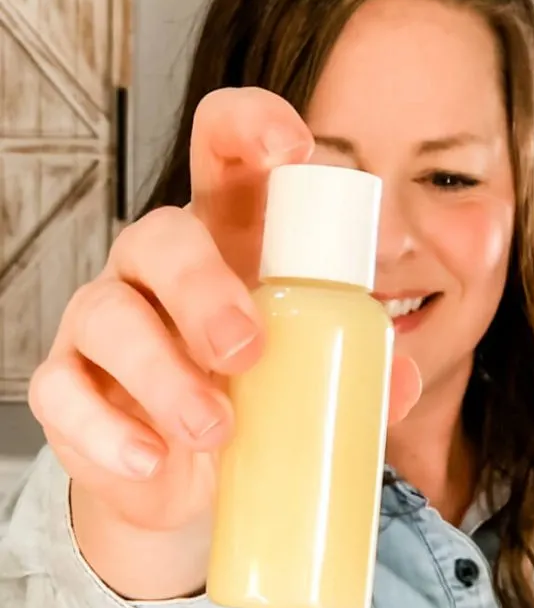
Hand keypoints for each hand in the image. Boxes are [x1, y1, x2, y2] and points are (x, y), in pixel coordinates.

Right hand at [29, 88, 421, 533]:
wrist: (184, 481)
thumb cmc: (248, 400)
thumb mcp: (305, 374)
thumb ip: (353, 363)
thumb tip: (397, 373)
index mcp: (223, 239)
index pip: (223, 150)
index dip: (252, 126)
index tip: (296, 151)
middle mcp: (156, 267)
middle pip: (160, 235)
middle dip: (202, 286)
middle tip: (246, 349)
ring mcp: (101, 322)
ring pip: (107, 316)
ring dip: (163, 373)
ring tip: (215, 428)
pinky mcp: (65, 387)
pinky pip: (63, 393)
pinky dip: (107, 430)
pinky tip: (151, 458)